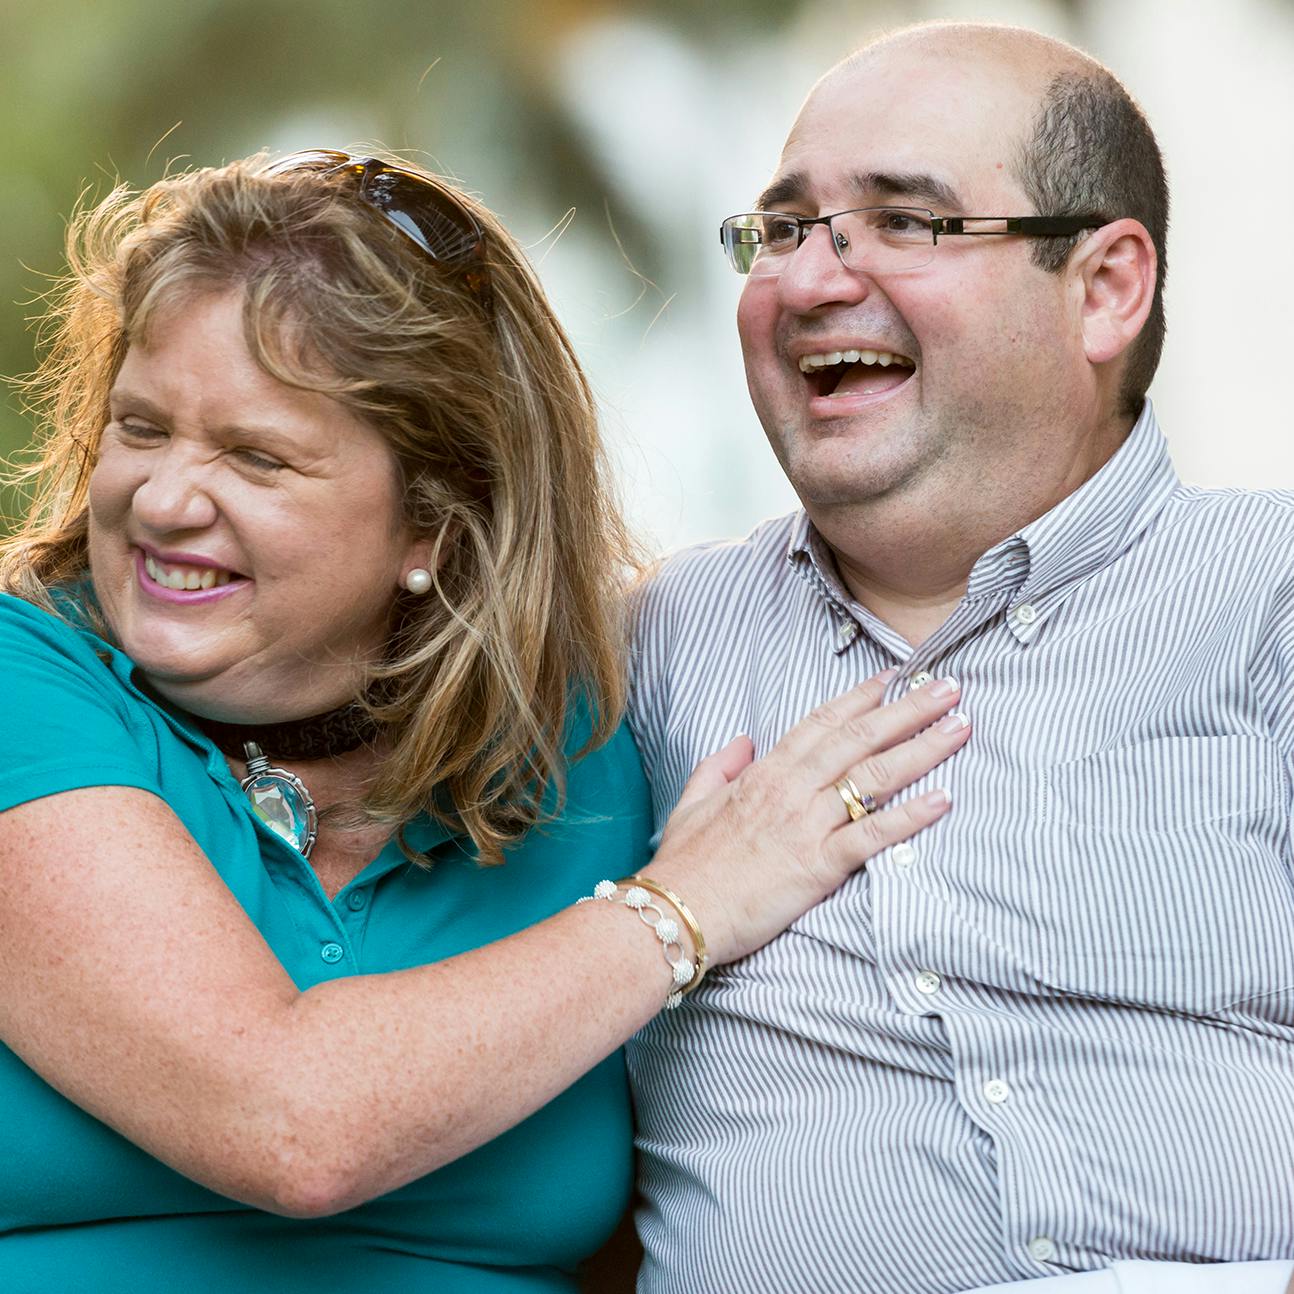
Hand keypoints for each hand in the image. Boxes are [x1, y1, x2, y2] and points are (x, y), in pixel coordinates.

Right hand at [645, 670, 967, 965]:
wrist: (676, 910)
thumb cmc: (685, 863)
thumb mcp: (692, 802)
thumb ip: (719, 767)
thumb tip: (743, 742)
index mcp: (765, 773)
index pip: (823, 723)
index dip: (862, 698)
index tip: (895, 678)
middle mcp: (792, 790)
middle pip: (860, 739)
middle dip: (908, 710)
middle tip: (948, 688)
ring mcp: (807, 825)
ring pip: (874, 777)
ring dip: (922, 749)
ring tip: (959, 728)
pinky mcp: (819, 865)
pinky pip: (873, 836)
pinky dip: (911, 817)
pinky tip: (943, 799)